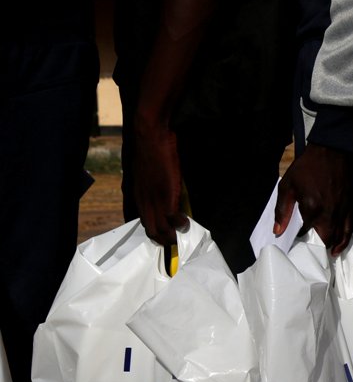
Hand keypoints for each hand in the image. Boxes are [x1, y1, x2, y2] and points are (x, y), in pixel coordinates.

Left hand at [133, 114, 186, 245]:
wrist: (150, 137)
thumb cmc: (149, 151)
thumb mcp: (145, 172)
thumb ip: (149, 186)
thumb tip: (159, 192)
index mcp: (138, 197)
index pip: (144, 222)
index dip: (154, 233)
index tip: (164, 237)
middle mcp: (144, 202)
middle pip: (151, 231)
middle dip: (163, 241)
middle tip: (175, 244)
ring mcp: (155, 200)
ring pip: (161, 229)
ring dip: (172, 237)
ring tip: (181, 238)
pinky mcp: (167, 196)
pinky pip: (173, 219)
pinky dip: (180, 224)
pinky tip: (186, 223)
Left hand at [275, 143, 352, 253]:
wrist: (331, 151)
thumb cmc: (307, 168)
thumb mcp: (288, 186)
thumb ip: (282, 210)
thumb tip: (278, 231)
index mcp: (312, 208)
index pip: (306, 233)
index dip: (299, 241)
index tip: (293, 244)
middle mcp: (329, 213)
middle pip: (326, 240)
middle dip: (318, 249)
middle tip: (310, 254)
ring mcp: (341, 212)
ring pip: (339, 237)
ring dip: (332, 247)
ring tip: (325, 254)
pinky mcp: (349, 208)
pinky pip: (348, 229)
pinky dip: (344, 240)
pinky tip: (338, 247)